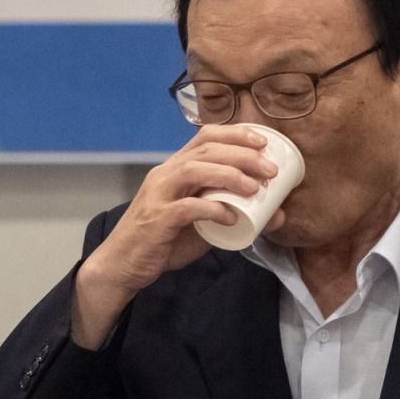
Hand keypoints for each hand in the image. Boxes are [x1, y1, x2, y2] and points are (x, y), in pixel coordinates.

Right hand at [72, 125, 282, 347]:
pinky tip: (230, 218)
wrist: (122, 264)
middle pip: (205, 149)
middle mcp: (165, 174)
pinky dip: (212, 209)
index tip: (264, 142)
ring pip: (194, 170)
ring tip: (255, 188)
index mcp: (175, 168)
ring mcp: (158, 195)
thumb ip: (232, 214)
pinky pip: (186, 207)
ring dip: (229, 175)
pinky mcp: (156, 219)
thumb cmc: (163, 240)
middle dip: (242, 154)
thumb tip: (277, 214)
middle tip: (270, 169)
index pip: (205, 137)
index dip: (236, 134)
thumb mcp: (202, 224)